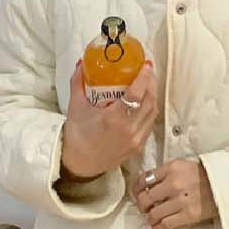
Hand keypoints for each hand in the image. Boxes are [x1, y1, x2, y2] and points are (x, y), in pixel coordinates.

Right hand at [61, 60, 157, 178]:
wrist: (79, 164)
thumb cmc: (77, 136)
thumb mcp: (75, 106)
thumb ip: (78, 83)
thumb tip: (82, 64)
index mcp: (114, 119)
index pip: (136, 94)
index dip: (144, 77)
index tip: (145, 65)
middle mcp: (129, 130)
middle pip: (149, 101)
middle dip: (151, 83)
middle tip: (146, 70)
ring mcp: (135, 140)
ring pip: (152, 113)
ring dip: (153, 96)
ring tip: (148, 83)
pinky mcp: (137, 147)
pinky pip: (149, 124)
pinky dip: (150, 111)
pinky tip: (144, 102)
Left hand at [133, 159, 217, 228]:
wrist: (222, 185)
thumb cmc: (202, 175)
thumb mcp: (182, 165)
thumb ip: (165, 173)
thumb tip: (147, 185)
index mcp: (171, 168)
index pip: (144, 179)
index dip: (136, 189)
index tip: (136, 194)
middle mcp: (173, 184)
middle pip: (146, 198)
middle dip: (141, 206)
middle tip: (143, 208)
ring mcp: (180, 200)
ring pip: (153, 214)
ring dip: (149, 218)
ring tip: (151, 218)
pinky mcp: (187, 215)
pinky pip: (165, 225)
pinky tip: (157, 228)